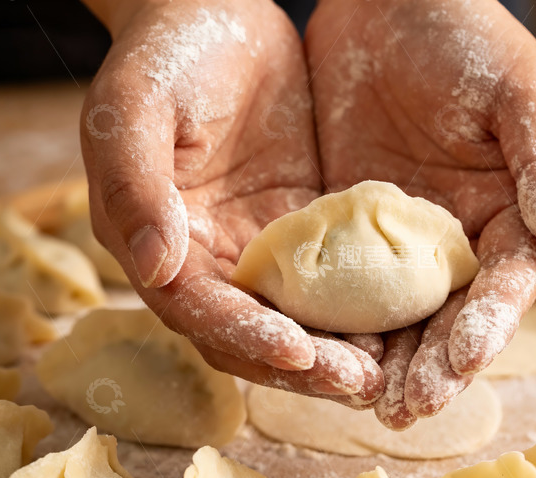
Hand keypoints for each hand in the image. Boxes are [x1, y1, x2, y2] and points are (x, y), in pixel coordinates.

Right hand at [80, 0, 382, 404]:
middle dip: (302, 364)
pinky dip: (359, 307)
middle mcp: (207, 258)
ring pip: (295, 318)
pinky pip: (331, 279)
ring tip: (388, 369)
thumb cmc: (166, 54)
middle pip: (250, 333)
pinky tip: (401, 318)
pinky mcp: (300, 228)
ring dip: (336, 350)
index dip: (245, 335)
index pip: (199, 309)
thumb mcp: (134, 107)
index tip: (298, 353)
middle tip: (360, 382)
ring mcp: (257, 247)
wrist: (216, 12)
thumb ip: (135, 186)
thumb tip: (155, 269)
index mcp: (158, 241)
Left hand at [306, 0, 535, 427]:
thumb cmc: (466, 34)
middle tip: (401, 410)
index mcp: (508, 215)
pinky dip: (333, 320)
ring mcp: (399, 240)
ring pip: (395, 314)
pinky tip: (314, 350)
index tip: (459, 364)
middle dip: (429, 367)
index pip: (503, 288)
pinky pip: (340, 283)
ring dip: (381, 361)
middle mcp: (456, 240)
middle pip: (448, 318)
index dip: (485, 329)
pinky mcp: (346, 229)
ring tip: (360, 401)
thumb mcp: (519, 90)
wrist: (388, 1)